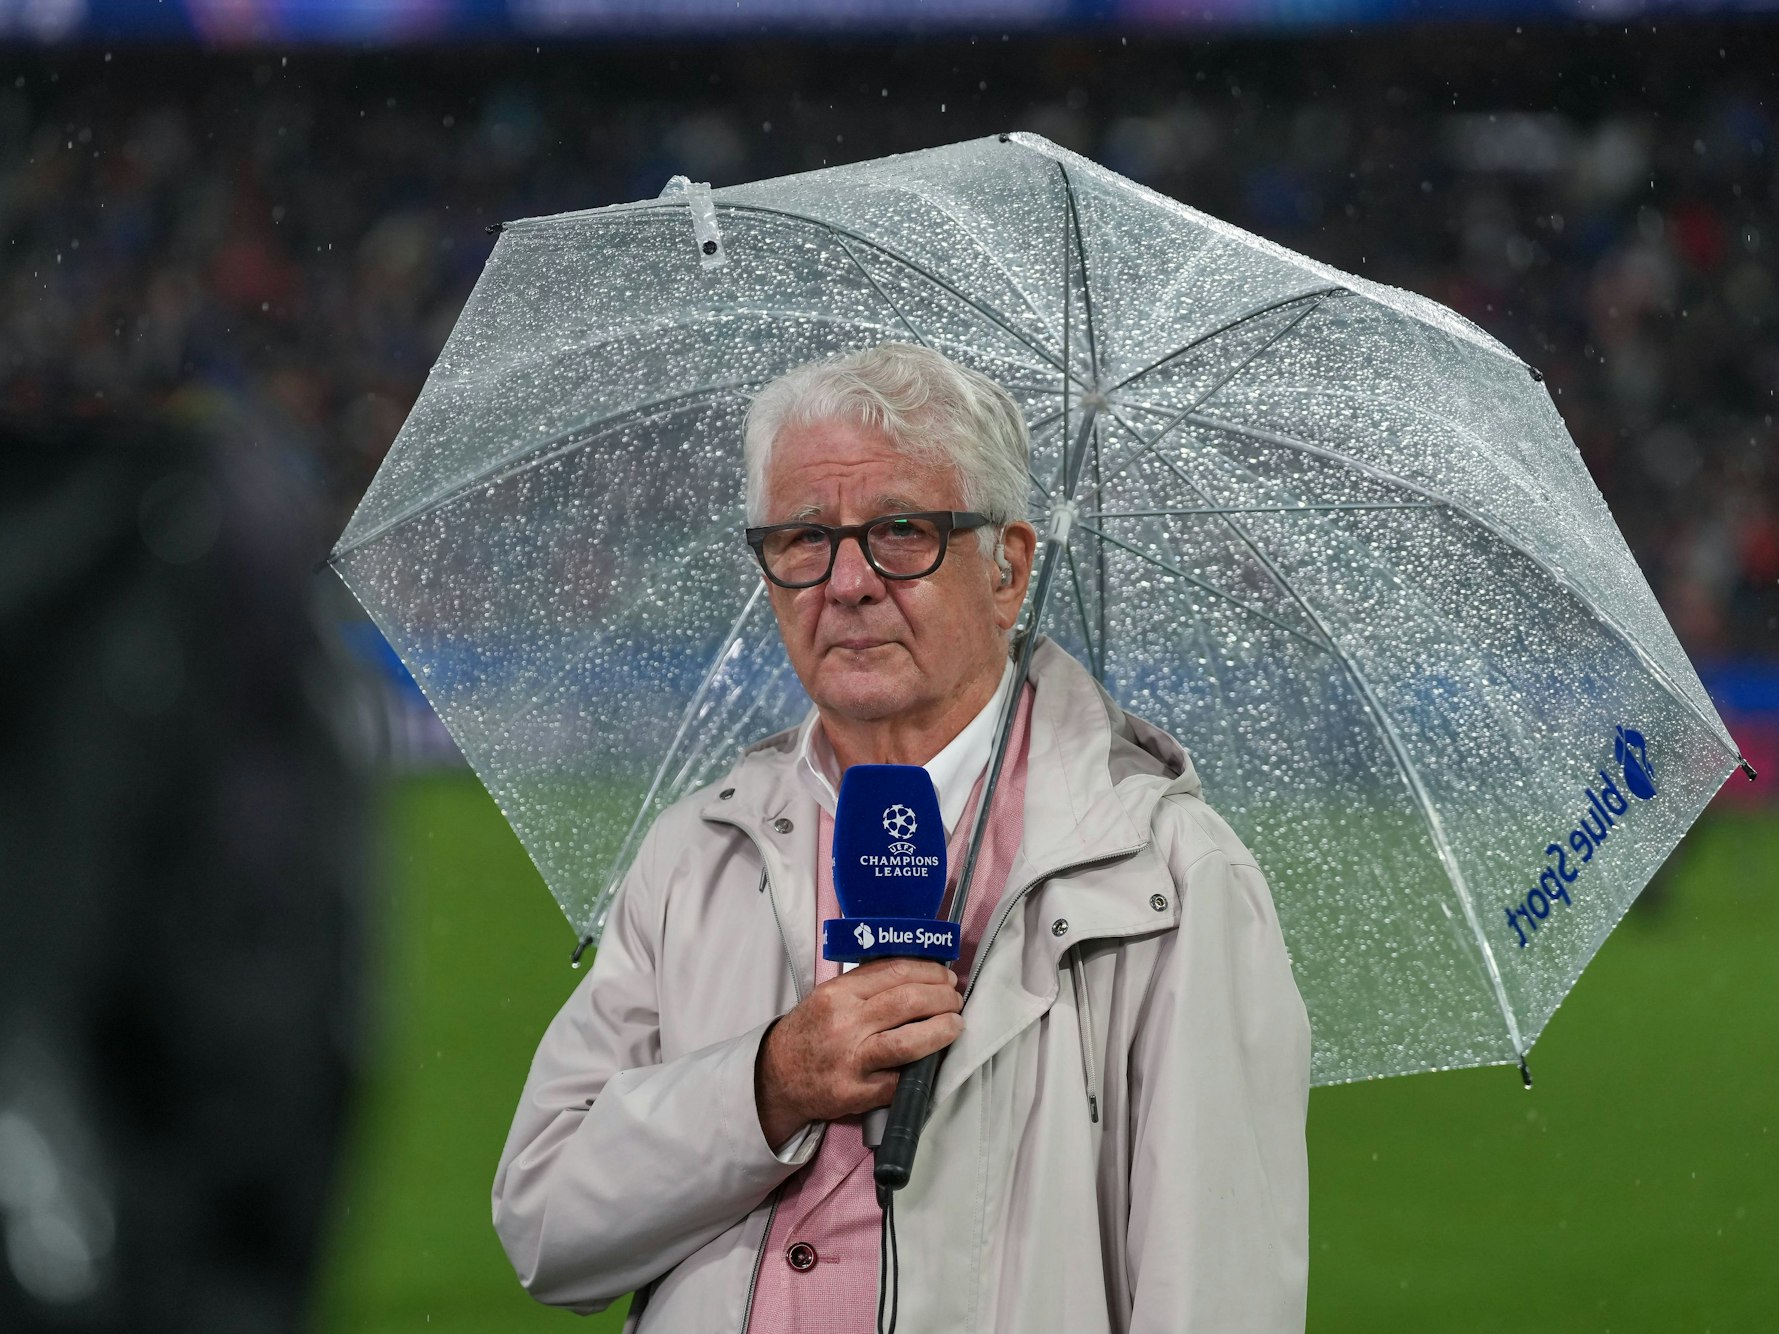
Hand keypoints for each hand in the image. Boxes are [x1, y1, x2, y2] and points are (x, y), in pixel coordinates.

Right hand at [755, 957, 963, 1146]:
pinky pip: (901, 1080)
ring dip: (941, 1031)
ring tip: (955, 1025)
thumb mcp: (829, 996)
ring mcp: (852, 1061)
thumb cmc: (811, 1032)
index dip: (929, 971)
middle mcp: (845, 1024)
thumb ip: (868, 984)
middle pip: (907, 1002)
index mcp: (838, 993)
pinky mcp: (857, 1094)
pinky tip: (933, 1060)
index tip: (945, 975)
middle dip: (941, 998)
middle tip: (954, 1000)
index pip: (894, 972)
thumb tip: (920, 974)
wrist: (777, 1078)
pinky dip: (922, 1069)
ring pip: (908, 1042)